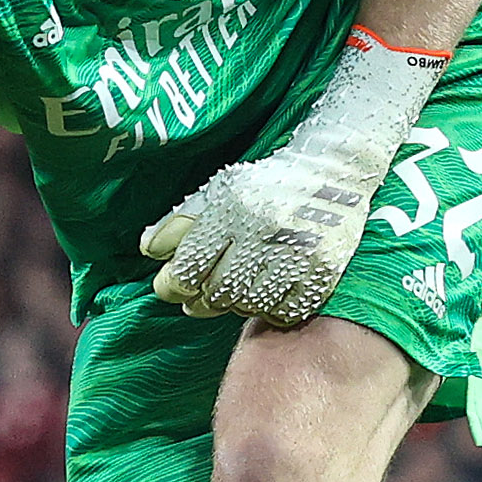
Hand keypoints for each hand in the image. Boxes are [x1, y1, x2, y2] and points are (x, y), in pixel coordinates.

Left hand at [135, 34, 448, 323]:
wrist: (333, 171)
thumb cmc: (267, 184)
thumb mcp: (219, 191)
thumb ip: (181, 220)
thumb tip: (149, 249)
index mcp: (233, 209)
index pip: (189, 267)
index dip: (174, 284)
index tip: (173, 287)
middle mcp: (264, 231)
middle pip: (218, 292)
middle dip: (204, 298)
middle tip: (203, 295)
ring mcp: (297, 253)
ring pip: (250, 305)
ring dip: (237, 304)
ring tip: (236, 290)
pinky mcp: (324, 270)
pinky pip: (286, 310)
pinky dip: (272, 309)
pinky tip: (267, 294)